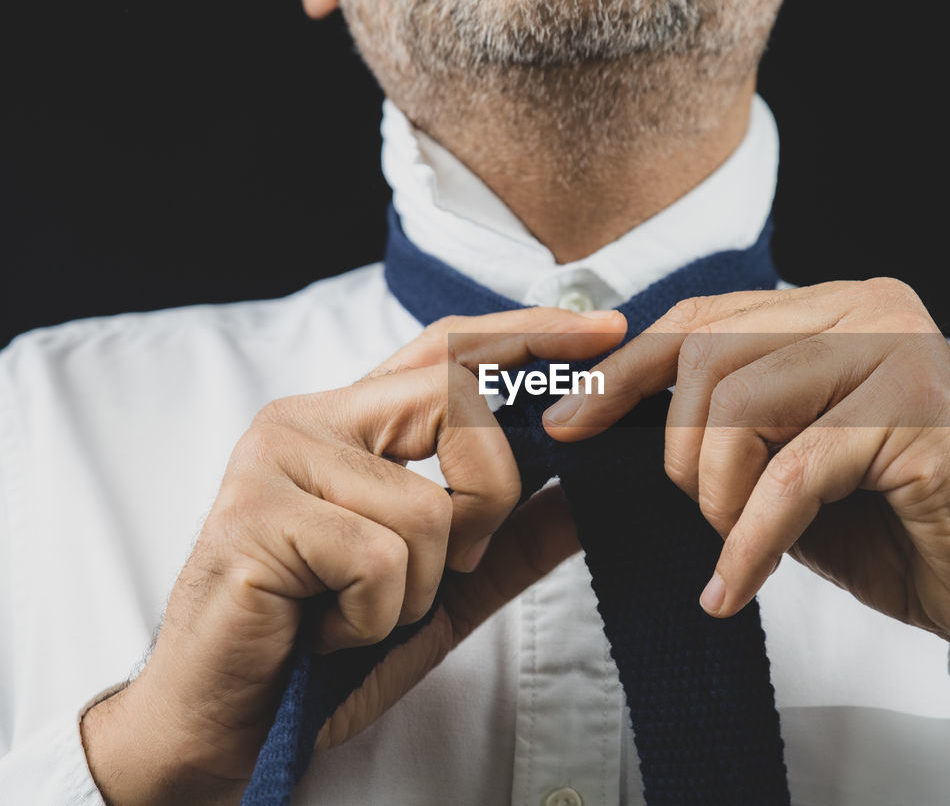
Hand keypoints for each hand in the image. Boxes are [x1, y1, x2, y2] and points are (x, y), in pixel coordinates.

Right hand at [82, 307, 625, 804]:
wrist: (234, 723)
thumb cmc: (331, 646)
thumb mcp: (445, 584)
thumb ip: (512, 534)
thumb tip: (588, 492)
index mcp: (349, 423)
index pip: (448, 349)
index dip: (529, 334)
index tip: (608, 334)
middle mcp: (307, 422)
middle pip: (455, 400)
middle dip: (489, 495)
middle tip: (450, 563)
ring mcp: (274, 463)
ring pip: (428, 505)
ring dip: (418, 591)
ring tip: (358, 613)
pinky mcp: (253, 517)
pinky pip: (380, 559)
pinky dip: (375, 618)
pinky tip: (328, 631)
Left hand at [544, 280, 949, 687]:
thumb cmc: (896, 526)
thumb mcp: (786, 465)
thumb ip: (723, 426)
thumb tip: (604, 417)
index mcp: (834, 308)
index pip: (701, 320)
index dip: (623, 373)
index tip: (568, 426)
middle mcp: (868, 310)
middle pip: (708, 356)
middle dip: (681, 457)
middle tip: (708, 521)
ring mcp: (899, 350)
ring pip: (740, 405)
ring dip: (719, 498)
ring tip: (740, 548)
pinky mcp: (922, 410)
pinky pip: (793, 471)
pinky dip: (752, 540)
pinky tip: (738, 586)